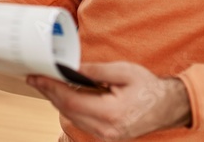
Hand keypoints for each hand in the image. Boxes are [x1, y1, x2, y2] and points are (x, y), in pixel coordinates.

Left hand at [26, 62, 190, 140]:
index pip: (71, 101)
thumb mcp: (124, 72)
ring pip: (72, 118)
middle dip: (49, 93)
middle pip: (67, 111)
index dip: (51, 88)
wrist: (168, 107)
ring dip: (57, 100)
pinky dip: (70, 108)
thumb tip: (71, 69)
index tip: (37, 76)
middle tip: (35, 77)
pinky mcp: (105, 136)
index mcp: (111, 113)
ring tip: (46, 84)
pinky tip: (64, 95)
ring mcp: (105, 136)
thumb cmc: (149, 89)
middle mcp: (106, 130)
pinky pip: (81, 122)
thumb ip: (96, 71)